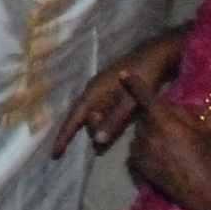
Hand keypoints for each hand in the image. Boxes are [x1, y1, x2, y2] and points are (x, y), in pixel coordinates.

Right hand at [52, 34, 180, 155]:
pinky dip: (107, 120)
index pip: (74, 119)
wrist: (156, 55)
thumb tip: (96, 141)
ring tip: (119, 128)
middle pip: (85, 118)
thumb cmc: (144, 76)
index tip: (54, 154)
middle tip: (113, 134)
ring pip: (95, 115)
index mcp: (93, 93)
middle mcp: (92, 91)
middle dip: (93, 130)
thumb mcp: (130, 102)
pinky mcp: (110, 90)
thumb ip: (113, 121)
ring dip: (102, 125)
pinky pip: (103, 110)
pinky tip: (116, 124)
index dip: (64, 137)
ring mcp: (101, 90)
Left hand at [124, 86, 210, 209]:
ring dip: (149, 136)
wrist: (203, 191)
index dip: (133, 84)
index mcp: (163, 120)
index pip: (145, 97)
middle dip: (153, 119)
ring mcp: (139, 150)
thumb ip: (181, 113)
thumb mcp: (202, 128)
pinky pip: (137, 151)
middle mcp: (147, 132)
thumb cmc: (208, 157)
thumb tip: (168, 106)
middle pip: (144, 118)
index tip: (123, 74)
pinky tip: (161, 161)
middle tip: (172, 131)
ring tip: (169, 150)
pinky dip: (145, 152)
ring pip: (140, 135)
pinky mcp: (137, 166)